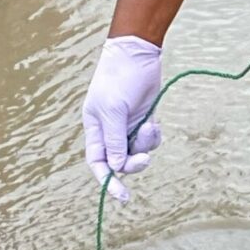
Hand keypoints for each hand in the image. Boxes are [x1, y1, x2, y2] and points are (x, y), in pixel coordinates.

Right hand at [83, 35, 162, 199]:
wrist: (137, 53)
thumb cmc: (119, 79)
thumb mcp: (114, 110)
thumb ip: (115, 140)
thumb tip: (117, 167)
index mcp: (94, 129)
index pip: (97, 163)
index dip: (107, 181)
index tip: (122, 196)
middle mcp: (110, 131)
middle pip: (120, 161)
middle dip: (133, 163)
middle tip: (145, 159)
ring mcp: (127, 126)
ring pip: (137, 151)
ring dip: (145, 145)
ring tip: (149, 126)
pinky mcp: (143, 120)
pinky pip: (149, 140)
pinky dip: (153, 136)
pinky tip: (154, 122)